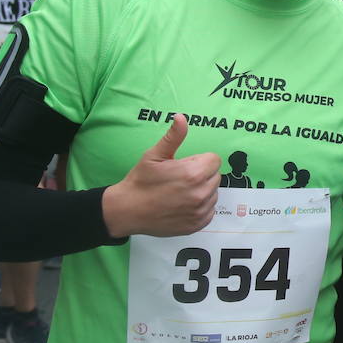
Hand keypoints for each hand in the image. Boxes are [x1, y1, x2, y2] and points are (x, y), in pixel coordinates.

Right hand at [101, 116, 219, 237]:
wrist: (127, 210)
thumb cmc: (140, 182)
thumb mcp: (154, 155)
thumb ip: (173, 136)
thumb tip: (181, 118)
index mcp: (193, 173)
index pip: (214, 160)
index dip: (199, 160)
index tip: (184, 165)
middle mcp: (201, 193)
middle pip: (215, 175)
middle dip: (201, 174)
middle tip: (180, 178)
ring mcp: (200, 210)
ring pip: (213, 193)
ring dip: (202, 190)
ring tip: (179, 192)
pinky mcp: (198, 224)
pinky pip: (210, 210)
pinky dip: (200, 206)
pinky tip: (182, 204)